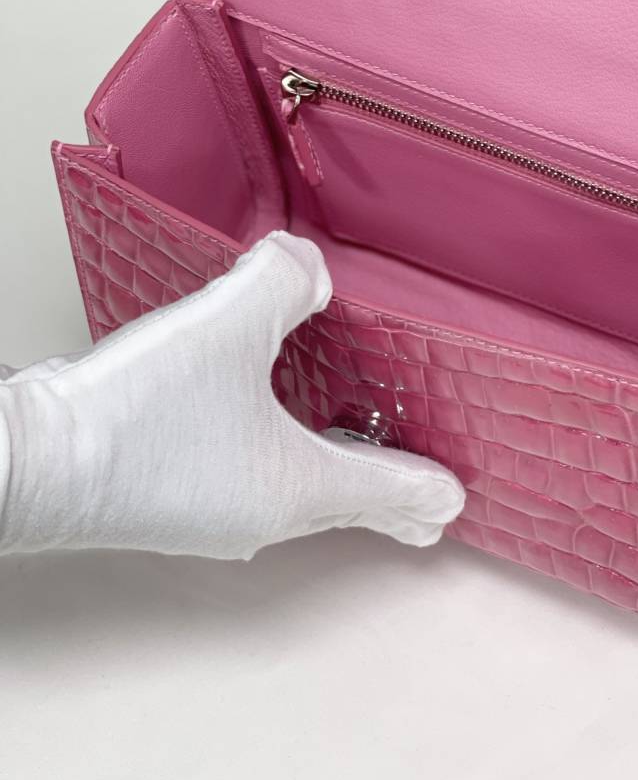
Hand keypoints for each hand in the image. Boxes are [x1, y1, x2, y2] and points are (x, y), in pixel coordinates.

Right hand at [0, 233, 464, 558]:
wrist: (31, 462)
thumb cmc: (136, 415)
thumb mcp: (231, 324)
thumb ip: (285, 283)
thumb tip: (308, 265)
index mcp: (296, 486)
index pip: (387, 491)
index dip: (426, 489)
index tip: (453, 502)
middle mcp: (259, 513)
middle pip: (343, 504)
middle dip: (385, 498)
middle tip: (422, 509)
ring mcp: (210, 514)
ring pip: (291, 496)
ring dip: (327, 477)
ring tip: (348, 458)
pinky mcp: (169, 500)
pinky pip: (244, 483)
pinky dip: (272, 464)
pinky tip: (255, 434)